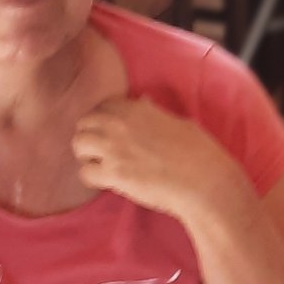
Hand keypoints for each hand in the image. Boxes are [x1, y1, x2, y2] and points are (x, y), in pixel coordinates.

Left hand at [72, 97, 247, 218]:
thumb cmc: (199, 153)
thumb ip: (155, 112)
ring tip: (101, 167)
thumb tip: (144, 100)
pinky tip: (106, 182)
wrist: (205, 182)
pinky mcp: (114, 173)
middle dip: (90, 138)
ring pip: (78, 144)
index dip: (103, 122)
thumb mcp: (178, 121)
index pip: (102, 107)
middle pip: (84, 123)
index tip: (111, 135)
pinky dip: (92, 179)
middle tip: (101, 153)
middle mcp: (121, 123)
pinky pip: (84, 172)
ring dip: (86, 156)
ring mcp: (115, 147)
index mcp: (136, 108)